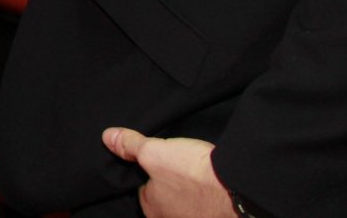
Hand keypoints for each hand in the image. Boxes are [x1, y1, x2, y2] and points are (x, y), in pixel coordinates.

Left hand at [102, 128, 233, 216]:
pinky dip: (210, 197)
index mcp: (152, 209)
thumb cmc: (194, 173)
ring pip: (188, 204)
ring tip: (199, 174)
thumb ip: (131, 146)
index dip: (150, 173)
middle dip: (173, 185)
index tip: (160, 161)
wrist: (238, 188)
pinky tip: (214, 184)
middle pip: (167, 198)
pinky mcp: (219, 217)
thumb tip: (108, 137)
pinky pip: (207, 207)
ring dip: (193, 192)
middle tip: (182, 167)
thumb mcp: (154, 151)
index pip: (144, 191)